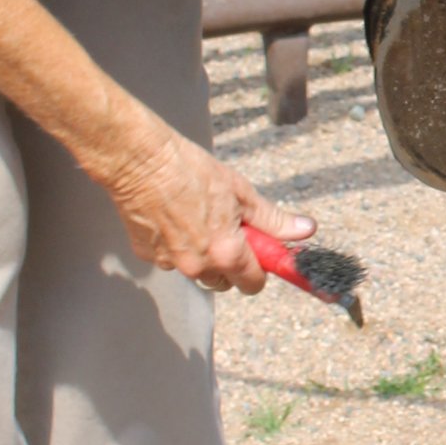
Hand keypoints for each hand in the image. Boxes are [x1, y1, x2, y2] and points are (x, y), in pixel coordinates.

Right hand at [101, 112, 316, 292]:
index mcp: (226, 253)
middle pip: (224, 281)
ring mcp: (170, 263)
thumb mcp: (241, 192)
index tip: (259, 253)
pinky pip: (172, 259)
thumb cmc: (191, 170)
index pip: (253, 284)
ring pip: (198, 271)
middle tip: (228, 229)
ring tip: (198, 218)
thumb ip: (273, 220)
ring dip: (203, 256)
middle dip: (231, 263)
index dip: (259, 270)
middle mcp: (198, 266)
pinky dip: (177, 246)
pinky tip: (173, 217)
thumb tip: (306, 231)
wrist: (139, 160)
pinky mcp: (147, 256)